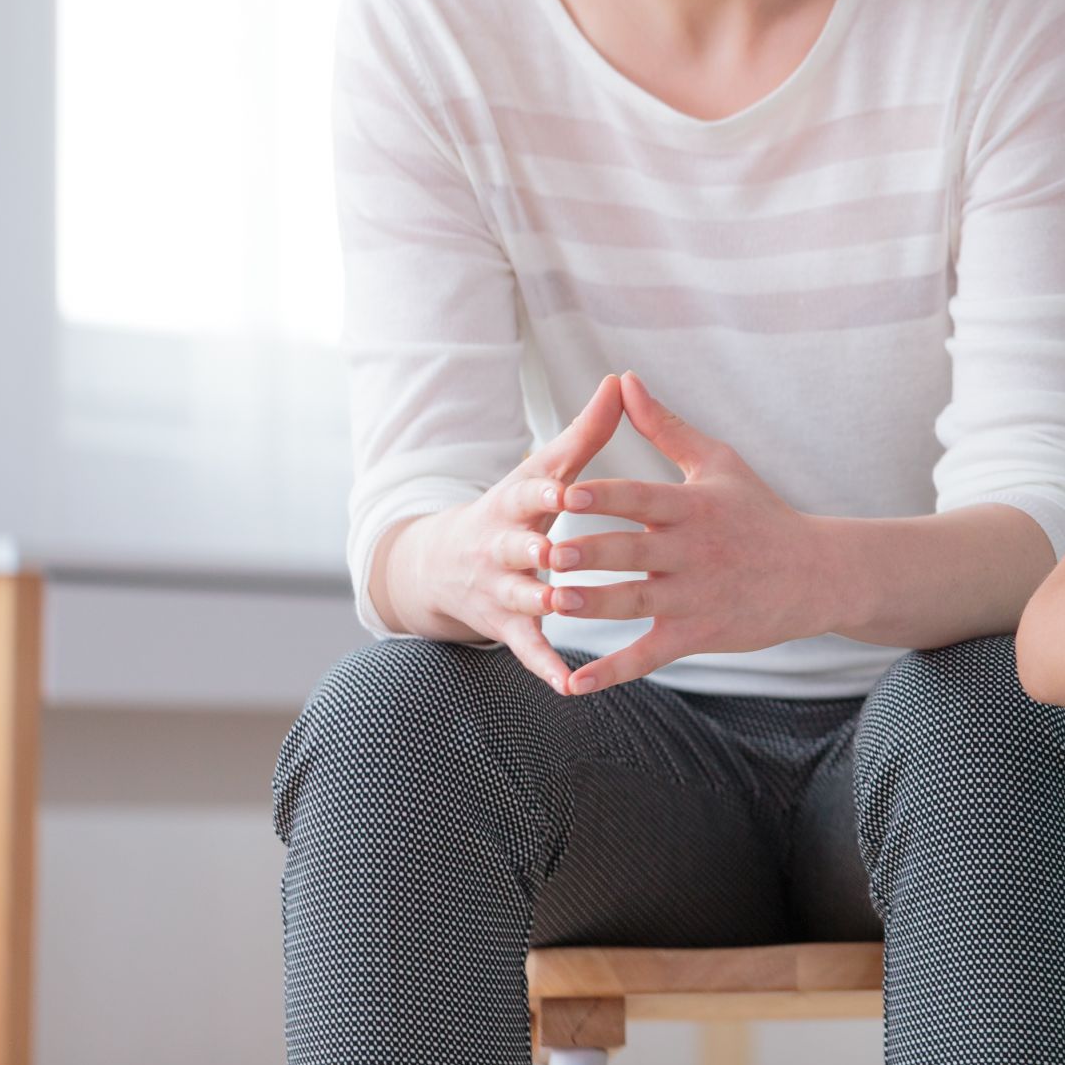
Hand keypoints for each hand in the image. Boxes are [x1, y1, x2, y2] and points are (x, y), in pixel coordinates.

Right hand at [394, 374, 624, 695]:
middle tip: (559, 552)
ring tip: (565, 606)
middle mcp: (500, 546)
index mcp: (514, 503)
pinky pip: (528, 649)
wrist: (442, 564)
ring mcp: (501, 589)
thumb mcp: (542, 469)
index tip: (568, 488)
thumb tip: (622, 379)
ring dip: (541, 601)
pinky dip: (546, 666)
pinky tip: (570, 685)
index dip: (547, 491)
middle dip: (534, 549)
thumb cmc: (516, 508)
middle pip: (516, 547)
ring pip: (521, 597)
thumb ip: (585, 432)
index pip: (529, 493)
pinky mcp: (507, 627)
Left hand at [549, 370, 819, 695]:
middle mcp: (694, 551)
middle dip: (593, 552)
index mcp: (694, 507)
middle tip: (550, 551)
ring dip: (595, 604)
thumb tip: (624, 381)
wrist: (816, 574)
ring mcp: (695, 596)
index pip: (643, 498)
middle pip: (635, 551)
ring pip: (637, 602)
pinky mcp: (697, 634)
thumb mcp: (719, 463)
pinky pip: (649, 655)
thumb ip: (665, 426)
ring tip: (554, 603)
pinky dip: (612, 671)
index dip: (606, 496)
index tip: (567, 493)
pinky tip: (574, 684)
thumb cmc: (761, 512)